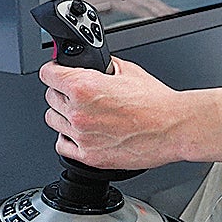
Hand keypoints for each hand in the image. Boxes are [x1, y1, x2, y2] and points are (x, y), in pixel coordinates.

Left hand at [39, 57, 196, 169]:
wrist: (173, 128)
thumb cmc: (156, 102)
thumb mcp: (126, 69)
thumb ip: (100, 66)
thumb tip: (88, 65)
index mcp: (84, 86)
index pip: (47, 74)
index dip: (53, 71)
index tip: (57, 73)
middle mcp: (78, 112)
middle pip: (49, 97)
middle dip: (62, 92)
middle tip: (78, 93)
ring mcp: (82, 136)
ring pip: (52, 120)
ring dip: (63, 115)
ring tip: (83, 112)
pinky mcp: (89, 156)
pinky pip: (62, 145)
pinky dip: (68, 138)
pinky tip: (83, 131)